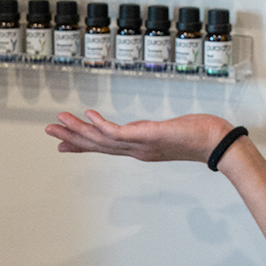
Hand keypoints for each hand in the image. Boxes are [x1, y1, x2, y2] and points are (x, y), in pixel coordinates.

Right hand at [44, 109, 233, 164]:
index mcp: (138, 149)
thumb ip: (150, 133)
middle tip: (49, 131)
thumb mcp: (167, 134)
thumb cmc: (197, 136)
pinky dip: (101, 125)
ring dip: (79, 131)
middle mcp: (136, 150)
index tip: (62, 145)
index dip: (81, 146)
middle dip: (71, 138)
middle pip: (97, 146)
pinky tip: (88, 115)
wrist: (216, 142)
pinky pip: (119, 132)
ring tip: (59, 122)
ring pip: (102, 140)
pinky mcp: (148, 136)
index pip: (104, 148)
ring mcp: (141, 144)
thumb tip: (139, 129)